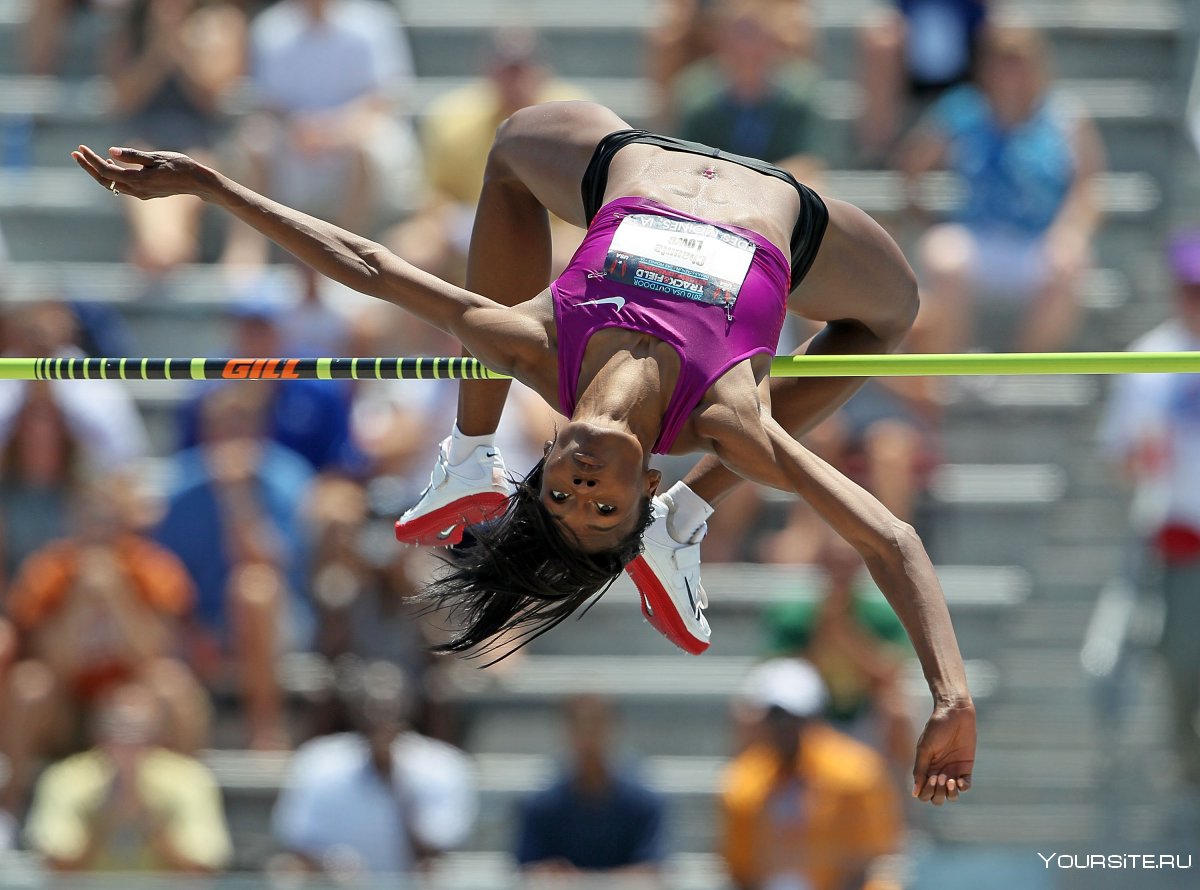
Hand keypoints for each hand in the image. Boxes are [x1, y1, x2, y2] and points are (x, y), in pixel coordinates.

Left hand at [72, 145, 212, 200]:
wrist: (199, 183)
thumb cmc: (180, 166)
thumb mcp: (157, 156)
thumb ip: (134, 155)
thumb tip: (111, 152)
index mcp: (138, 180)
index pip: (106, 171)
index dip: (91, 160)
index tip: (80, 148)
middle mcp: (137, 190)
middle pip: (105, 181)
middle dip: (89, 167)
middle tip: (76, 153)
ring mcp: (141, 194)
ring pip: (112, 185)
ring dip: (99, 172)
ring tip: (88, 158)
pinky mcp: (146, 193)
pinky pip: (122, 186)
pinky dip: (112, 177)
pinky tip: (110, 166)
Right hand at [912, 699, 974, 804]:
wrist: (955, 713)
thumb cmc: (937, 728)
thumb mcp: (925, 748)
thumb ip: (920, 770)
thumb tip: (914, 793)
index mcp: (926, 768)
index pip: (923, 792)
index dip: (926, 792)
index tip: (930, 778)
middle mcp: (938, 772)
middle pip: (937, 797)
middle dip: (937, 794)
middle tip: (940, 778)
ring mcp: (953, 771)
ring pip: (951, 795)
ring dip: (950, 794)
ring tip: (951, 781)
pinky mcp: (966, 767)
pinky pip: (965, 786)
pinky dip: (963, 787)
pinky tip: (960, 780)